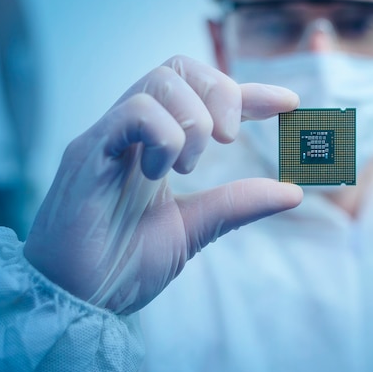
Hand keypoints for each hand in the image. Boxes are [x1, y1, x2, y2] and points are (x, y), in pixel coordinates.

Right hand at [23, 55, 301, 313]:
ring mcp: (107, 138)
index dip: (247, 93)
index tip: (288, 104)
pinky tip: (158, 172)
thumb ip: (237, 204)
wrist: (78, 302)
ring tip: (187, 167)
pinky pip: (133, 111)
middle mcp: (129, 132)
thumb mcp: (195, 229)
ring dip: (192, 121)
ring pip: (158, 81)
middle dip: (219, 93)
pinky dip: (162, 136)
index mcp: (153, 147)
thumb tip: (294, 192)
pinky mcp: (87, 152)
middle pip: (178, 69)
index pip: (201, 96)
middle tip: (230, 140)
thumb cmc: (124, 265)